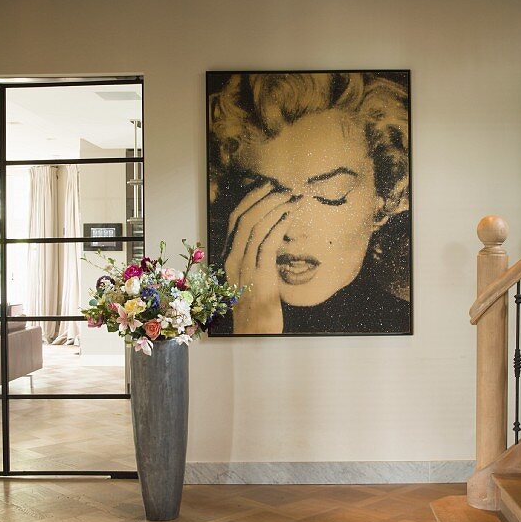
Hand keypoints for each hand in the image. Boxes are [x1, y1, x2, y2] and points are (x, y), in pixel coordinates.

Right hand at [224, 182, 292, 333]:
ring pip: (255, 227)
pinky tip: (291, 216)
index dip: (250, 200)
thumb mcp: (251, 278)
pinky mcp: (259, 275)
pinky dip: (279, 225)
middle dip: (264, 198)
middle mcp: (232, 260)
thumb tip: (269, 238)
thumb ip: (255, 258)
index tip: (266, 188)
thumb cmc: (257, 308)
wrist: (254, 333)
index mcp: (228, 258)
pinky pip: (267, 243)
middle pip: (244, 218)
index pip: (234, 221)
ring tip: (292, 199)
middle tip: (283, 188)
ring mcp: (244, 268)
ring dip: (275, 208)